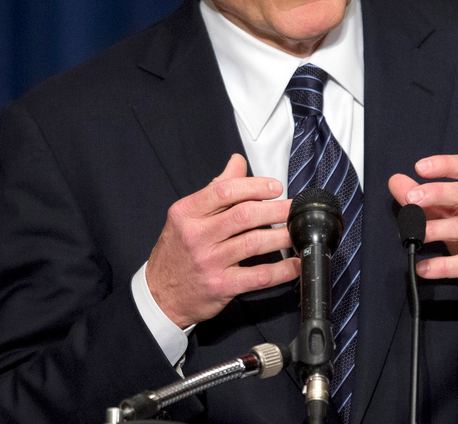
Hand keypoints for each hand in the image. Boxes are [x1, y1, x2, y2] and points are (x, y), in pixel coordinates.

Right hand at [146, 154, 300, 327]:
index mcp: (187, 213)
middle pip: (244, 215)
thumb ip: (215, 189)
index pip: (224, 191)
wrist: (159, 295)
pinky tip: (295, 263)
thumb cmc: (176, 252)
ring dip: (283, 235)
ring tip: (299, 230)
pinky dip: (282, 269)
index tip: (275, 187)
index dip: (255, 186)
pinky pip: (258, 276)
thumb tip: (237, 163)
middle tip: (295, 207)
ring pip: (254, 243)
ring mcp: (209, 262)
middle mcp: (197, 236)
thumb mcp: (186, 216)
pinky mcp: (221, 286)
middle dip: (276, 209)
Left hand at [388, 155, 457, 317]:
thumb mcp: (453, 214)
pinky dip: (443, 266)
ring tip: (413, 235)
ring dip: (436, 229)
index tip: (419, 167)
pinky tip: (423, 267)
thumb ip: (425, 198)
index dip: (445, 165)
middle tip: (411, 199)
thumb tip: (396, 181)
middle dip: (438, 193)